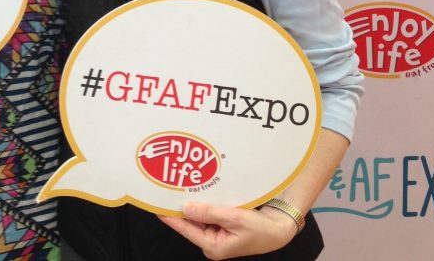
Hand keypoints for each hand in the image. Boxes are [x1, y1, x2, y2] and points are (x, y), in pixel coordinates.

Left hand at [158, 202, 297, 259]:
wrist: (278, 230)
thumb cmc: (261, 229)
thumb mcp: (235, 218)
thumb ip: (210, 212)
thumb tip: (186, 208)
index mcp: (213, 246)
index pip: (185, 228)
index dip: (170, 215)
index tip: (156, 204)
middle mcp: (211, 242)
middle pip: (189, 222)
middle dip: (179, 206)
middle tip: (165, 188)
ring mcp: (215, 235)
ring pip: (197, 216)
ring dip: (191, 202)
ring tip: (177, 186)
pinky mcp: (220, 227)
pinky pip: (206, 214)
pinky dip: (202, 203)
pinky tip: (196, 191)